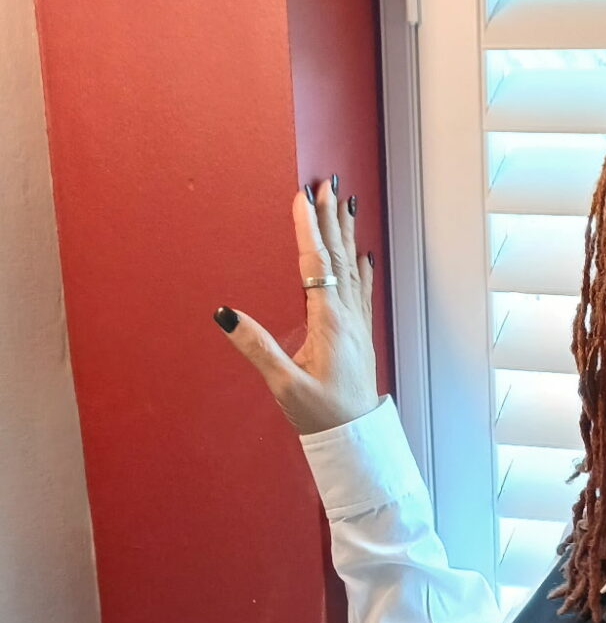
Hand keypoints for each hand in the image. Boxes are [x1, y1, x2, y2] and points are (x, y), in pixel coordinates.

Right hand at [213, 177, 379, 435]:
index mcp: (329, 324)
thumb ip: (256, 348)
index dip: (308, 229)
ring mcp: (357, 325)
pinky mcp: (360, 334)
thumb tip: (225, 315)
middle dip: (330, 218)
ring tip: (344, 204)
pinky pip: (361, 289)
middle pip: (337, 257)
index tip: (303, 197)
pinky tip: (362, 252)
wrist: (357, 438)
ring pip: (351, 268)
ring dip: (345, 234)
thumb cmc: (322, 416)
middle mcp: (347, 317)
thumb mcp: (285, 386)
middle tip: (327, 184)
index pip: (317, 265)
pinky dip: (360, 266)